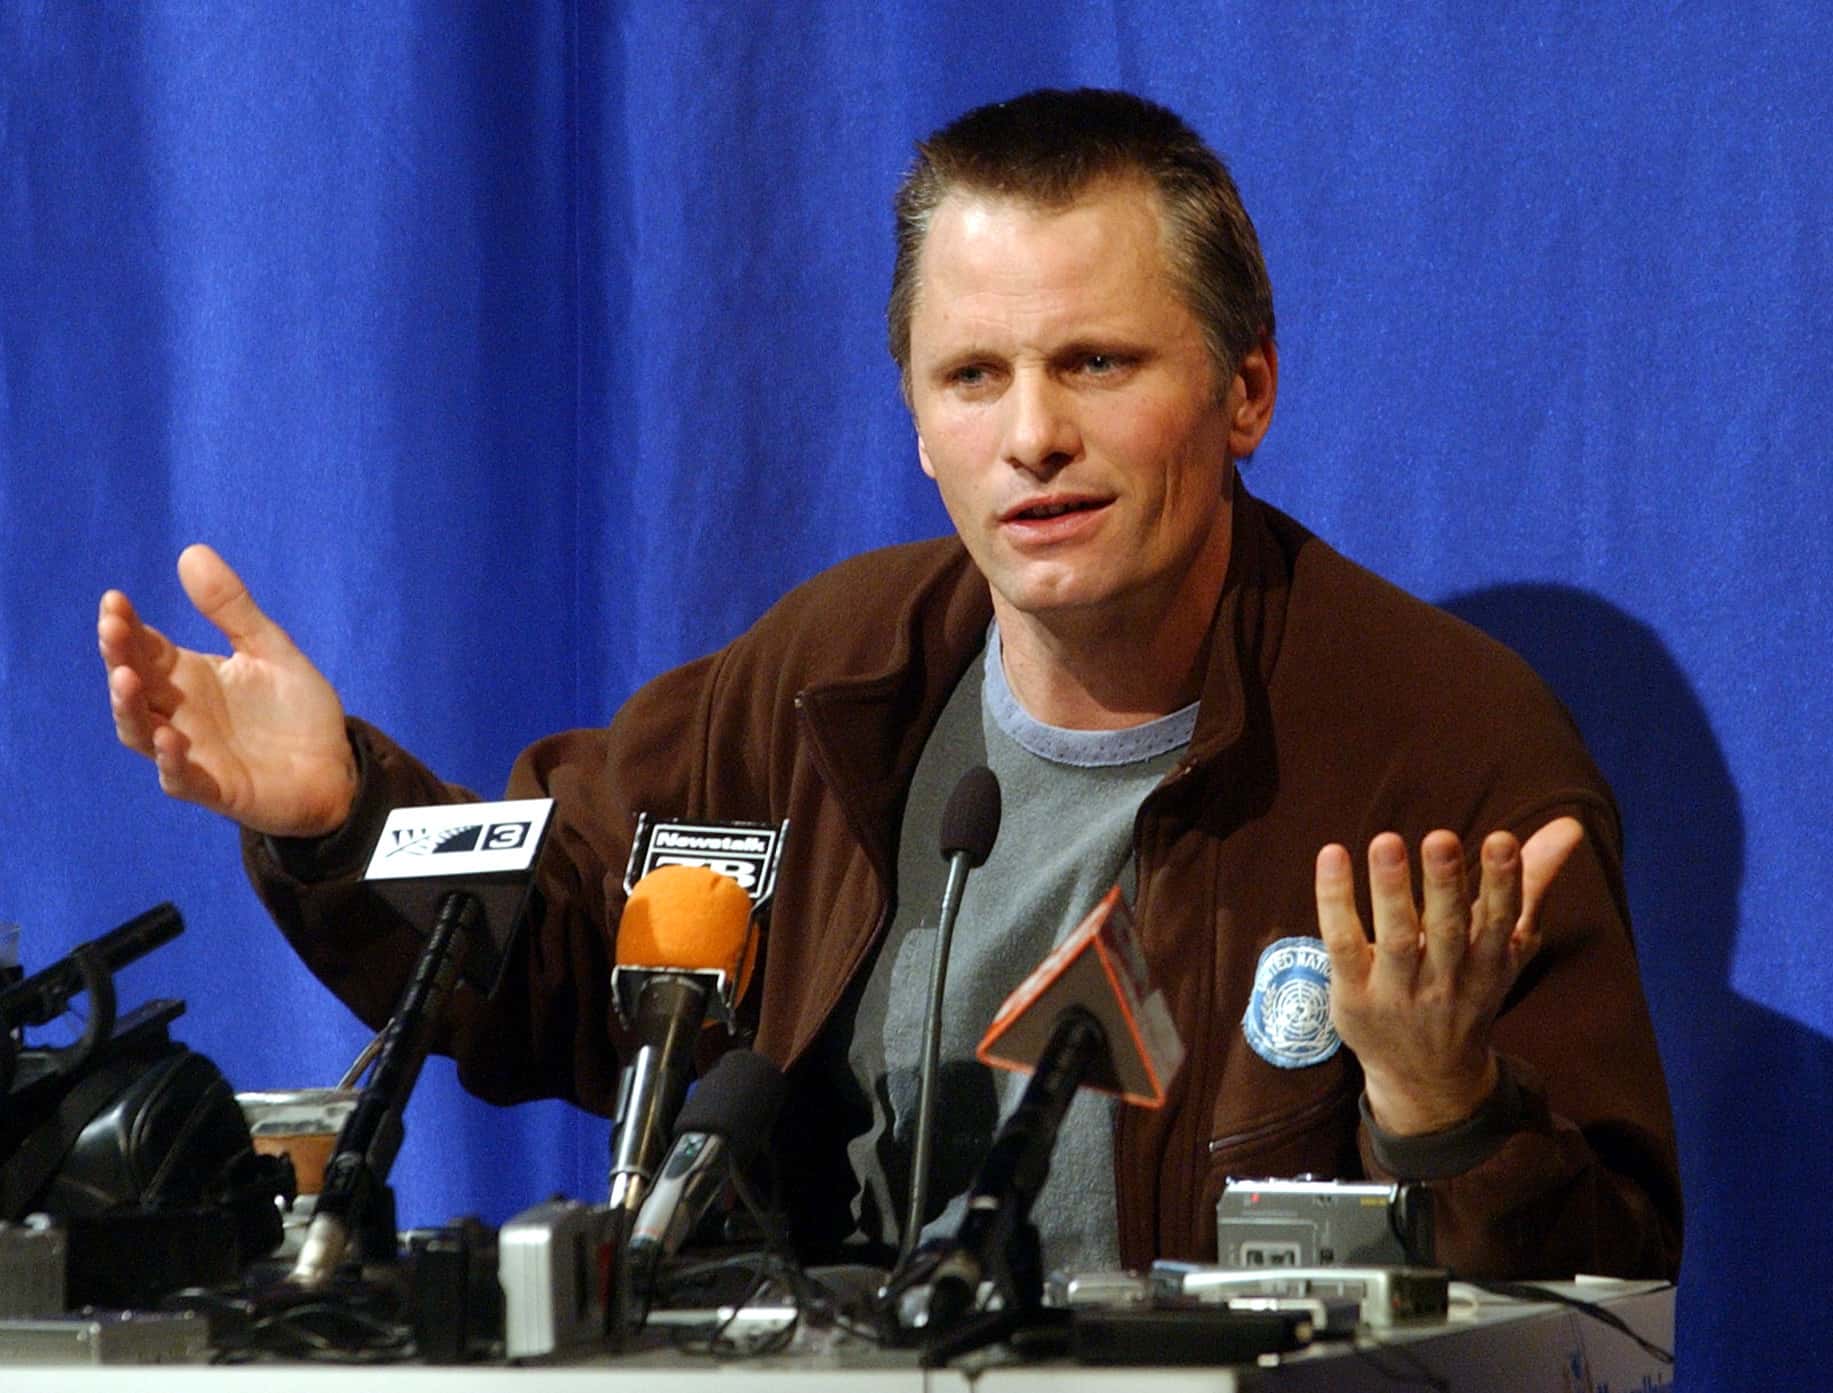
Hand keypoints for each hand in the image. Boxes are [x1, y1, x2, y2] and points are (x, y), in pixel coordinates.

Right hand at [99, 544, 358, 837]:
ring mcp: (191, 752)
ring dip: (128, 708)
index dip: (126, 626)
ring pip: (140, 732)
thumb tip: (191, 552)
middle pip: (134, 684)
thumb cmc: (296, 711)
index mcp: (188, 677)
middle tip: (112, 628)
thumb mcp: (271, 650)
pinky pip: (179, 778)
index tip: (114, 599)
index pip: (145, 648)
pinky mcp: (214, 788)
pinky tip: (170, 738)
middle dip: (118, 657)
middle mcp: (179, 713)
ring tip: (124, 679)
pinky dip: (170, 761)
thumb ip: (233, 609)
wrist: (336, 768)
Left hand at [1314, 818, 1583, 1134]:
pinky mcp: (1355, 996)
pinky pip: (1344, 946)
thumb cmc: (1469, 990)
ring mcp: (1399, 992)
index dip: (1504, 882)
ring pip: (1396, 939)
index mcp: (1490, 963)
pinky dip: (1335, 903)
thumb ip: (1533, 881)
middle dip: (1446, 884)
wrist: (1428, 1078)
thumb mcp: (1508, 944)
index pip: (1500, 920)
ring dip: (1391, 889)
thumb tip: (1570, 824)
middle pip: (1448, 930)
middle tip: (1441, 838)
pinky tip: (1331, 856)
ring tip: (1385, 841)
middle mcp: (1447, 981)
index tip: (1502, 838)